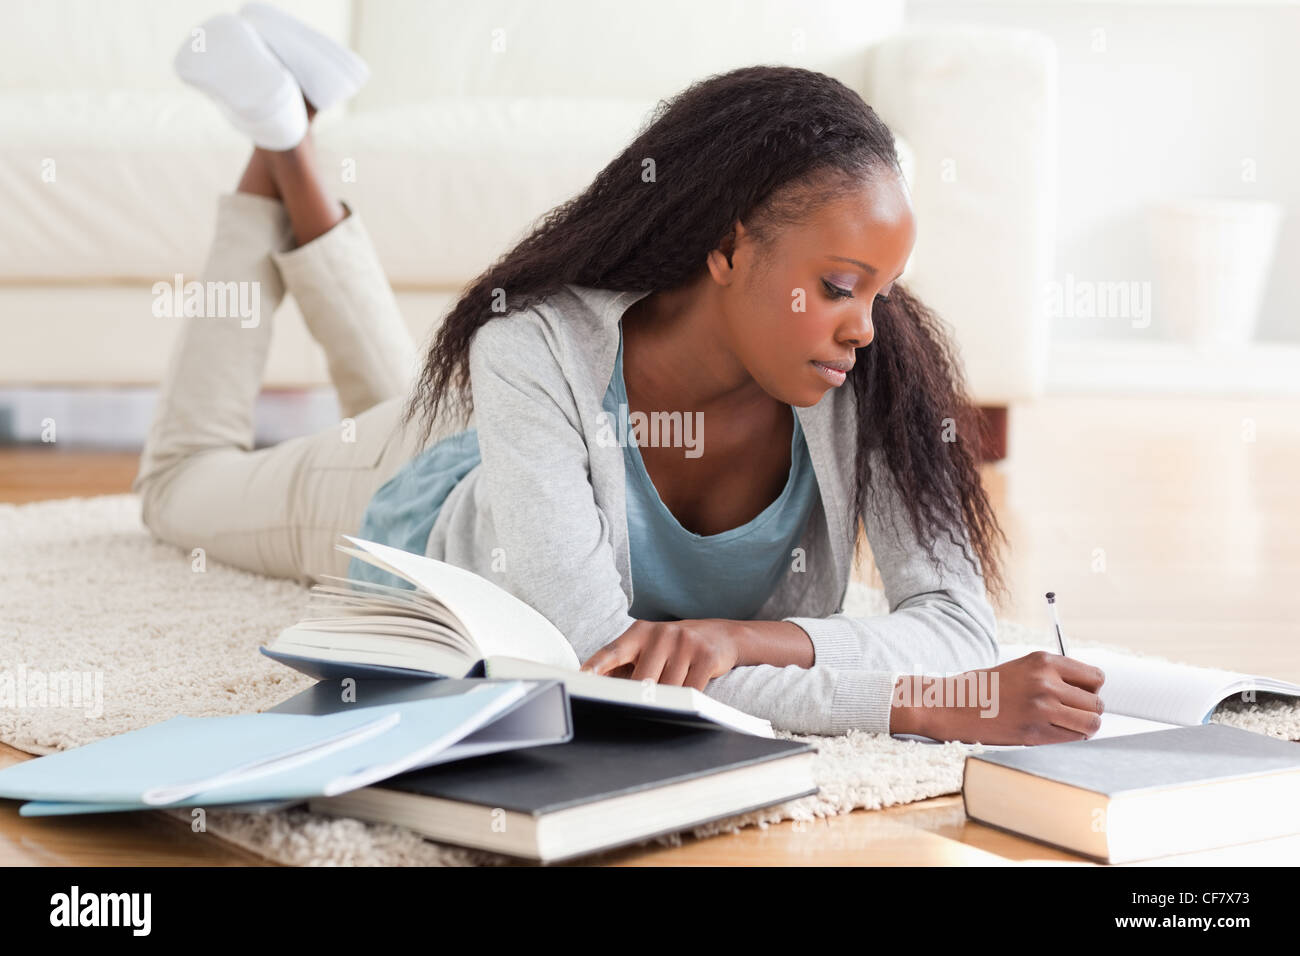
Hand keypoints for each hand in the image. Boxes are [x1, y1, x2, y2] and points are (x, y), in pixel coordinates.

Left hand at [578, 619, 741, 690]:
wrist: (721, 635)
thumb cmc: (675, 647)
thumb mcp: (648, 647)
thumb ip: (624, 664)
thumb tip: (597, 688)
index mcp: (640, 632)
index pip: (613, 651)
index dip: (597, 666)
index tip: (582, 678)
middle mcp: (661, 634)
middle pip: (642, 681)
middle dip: (642, 698)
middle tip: (642, 708)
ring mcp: (685, 643)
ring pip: (668, 690)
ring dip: (669, 700)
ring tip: (673, 696)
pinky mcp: (706, 656)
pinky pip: (690, 691)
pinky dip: (687, 701)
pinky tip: (688, 700)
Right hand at [916, 651, 1106, 745]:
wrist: (953, 705)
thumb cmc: (986, 688)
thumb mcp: (1021, 667)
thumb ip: (1053, 675)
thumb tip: (1087, 692)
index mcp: (1044, 661)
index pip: (1095, 677)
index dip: (1091, 689)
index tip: (1080, 695)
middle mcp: (1046, 682)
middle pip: (1096, 702)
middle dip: (1088, 710)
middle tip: (1071, 714)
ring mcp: (1042, 708)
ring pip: (1091, 723)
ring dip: (1083, 727)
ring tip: (1067, 726)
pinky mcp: (1036, 732)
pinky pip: (1073, 739)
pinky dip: (1069, 739)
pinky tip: (1053, 732)